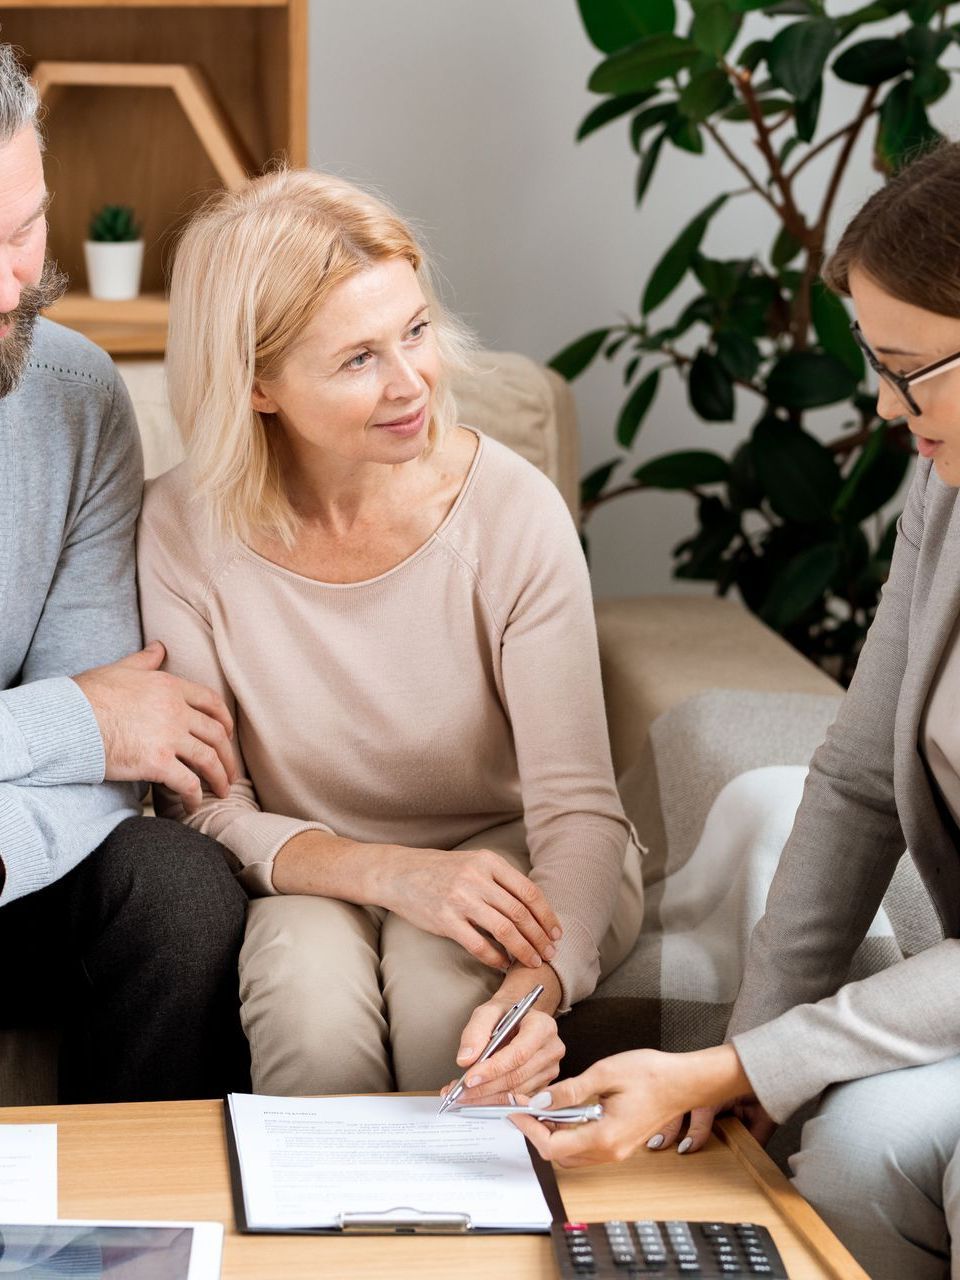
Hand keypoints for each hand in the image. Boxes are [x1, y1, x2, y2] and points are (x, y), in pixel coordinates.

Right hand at [73, 640, 237, 812]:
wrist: (68, 720)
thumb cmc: (88, 695)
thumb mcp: (120, 669)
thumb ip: (145, 661)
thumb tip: (159, 647)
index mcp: (170, 687)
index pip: (211, 702)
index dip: (225, 720)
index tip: (229, 734)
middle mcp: (175, 711)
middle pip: (216, 734)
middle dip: (228, 755)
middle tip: (230, 770)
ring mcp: (168, 737)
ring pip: (209, 760)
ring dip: (220, 778)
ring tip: (222, 791)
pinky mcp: (157, 763)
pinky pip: (187, 783)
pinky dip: (194, 797)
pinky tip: (192, 805)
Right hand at [378, 848, 561, 969]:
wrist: (400, 873)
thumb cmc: (441, 870)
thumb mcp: (474, 863)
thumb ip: (500, 880)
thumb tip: (533, 908)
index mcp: (489, 862)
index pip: (528, 891)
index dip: (546, 915)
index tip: (556, 932)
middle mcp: (476, 878)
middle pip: (520, 912)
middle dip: (539, 936)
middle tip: (550, 953)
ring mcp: (460, 899)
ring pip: (504, 930)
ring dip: (523, 949)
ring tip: (532, 961)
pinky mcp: (445, 920)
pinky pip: (478, 944)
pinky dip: (495, 957)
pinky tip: (503, 963)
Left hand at [440, 986, 564, 1105]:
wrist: (519, 1018)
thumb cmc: (506, 1014)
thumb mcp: (487, 1012)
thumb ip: (475, 1032)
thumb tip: (466, 1059)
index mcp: (543, 1026)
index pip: (519, 1054)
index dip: (493, 1069)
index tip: (469, 1079)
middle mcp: (551, 1049)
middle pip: (517, 1076)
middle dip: (485, 1087)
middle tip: (460, 1092)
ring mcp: (550, 1069)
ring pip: (516, 1092)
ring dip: (487, 1097)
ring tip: (464, 1095)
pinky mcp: (544, 1084)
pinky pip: (518, 1099)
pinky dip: (495, 1101)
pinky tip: (478, 1097)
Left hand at [510, 1044, 751, 1168]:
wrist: (683, 1082)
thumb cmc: (651, 1074)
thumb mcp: (605, 1073)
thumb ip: (570, 1090)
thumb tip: (541, 1101)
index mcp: (605, 1137)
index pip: (553, 1146)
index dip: (529, 1128)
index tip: (516, 1109)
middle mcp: (609, 1152)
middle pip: (559, 1155)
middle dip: (536, 1132)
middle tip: (524, 1106)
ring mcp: (615, 1152)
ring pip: (571, 1154)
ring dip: (551, 1134)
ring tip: (540, 1106)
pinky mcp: (619, 1145)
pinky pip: (585, 1147)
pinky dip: (568, 1133)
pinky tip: (564, 1111)